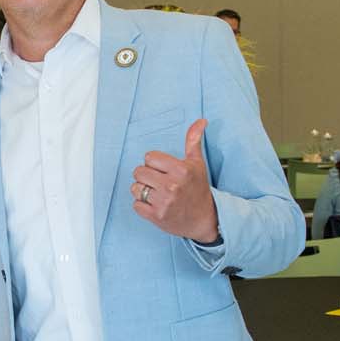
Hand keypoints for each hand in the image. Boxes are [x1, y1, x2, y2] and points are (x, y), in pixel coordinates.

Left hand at [131, 118, 218, 242]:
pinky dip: (142, 205)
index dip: (154, 163)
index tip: (163, 170)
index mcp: (181, 170)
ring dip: (142, 191)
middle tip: (158, 182)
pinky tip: (154, 205)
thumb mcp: (197, 164)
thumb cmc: (198, 189)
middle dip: (146, 176)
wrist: (204, 220)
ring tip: (156, 194)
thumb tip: (201, 120)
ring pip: (135, 188)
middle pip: (138, 172)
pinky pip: (136, 205)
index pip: (149, 157)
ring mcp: (163, 202)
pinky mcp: (156, 217)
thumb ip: (193, 141)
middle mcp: (172, 186)